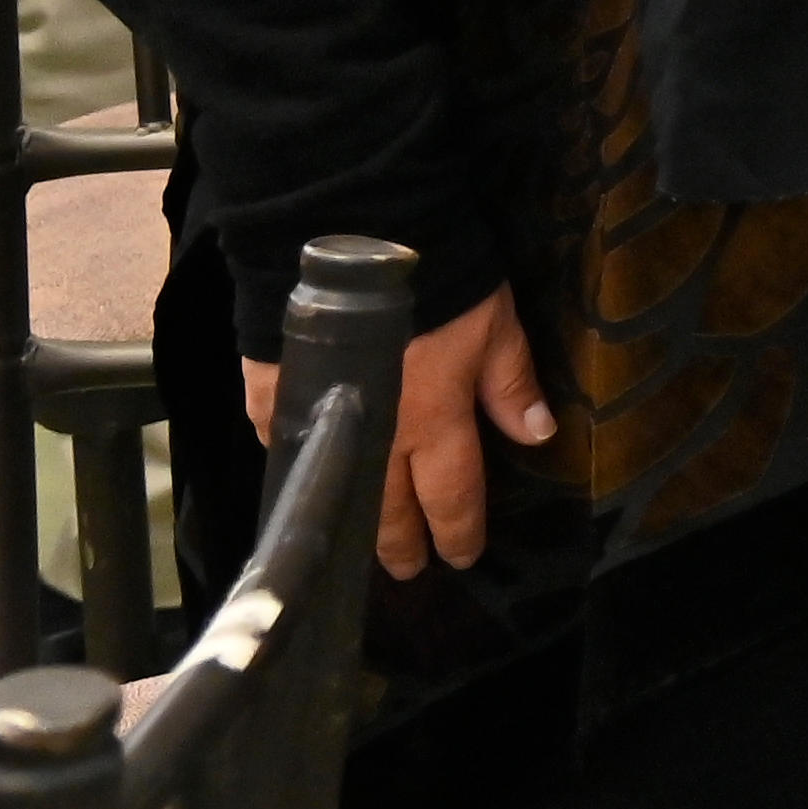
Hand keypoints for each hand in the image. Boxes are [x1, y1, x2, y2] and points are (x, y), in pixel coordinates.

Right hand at [247, 288, 552, 577]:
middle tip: (405, 571)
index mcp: (433, 421)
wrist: (352, 237)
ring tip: (355, 541)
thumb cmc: (440, 279)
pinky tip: (301, 476)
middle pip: (386, 508)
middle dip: (399, 544)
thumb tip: (536, 436)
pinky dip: (297, 464)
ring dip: (348, 517)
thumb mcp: (495, 325)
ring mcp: (317, 417)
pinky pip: (283, 444)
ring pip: (332, 487)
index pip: (450, 495)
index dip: (458, 531)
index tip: (460, 559)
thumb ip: (511, 383)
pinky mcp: (270, 393)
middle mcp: (375, 435)